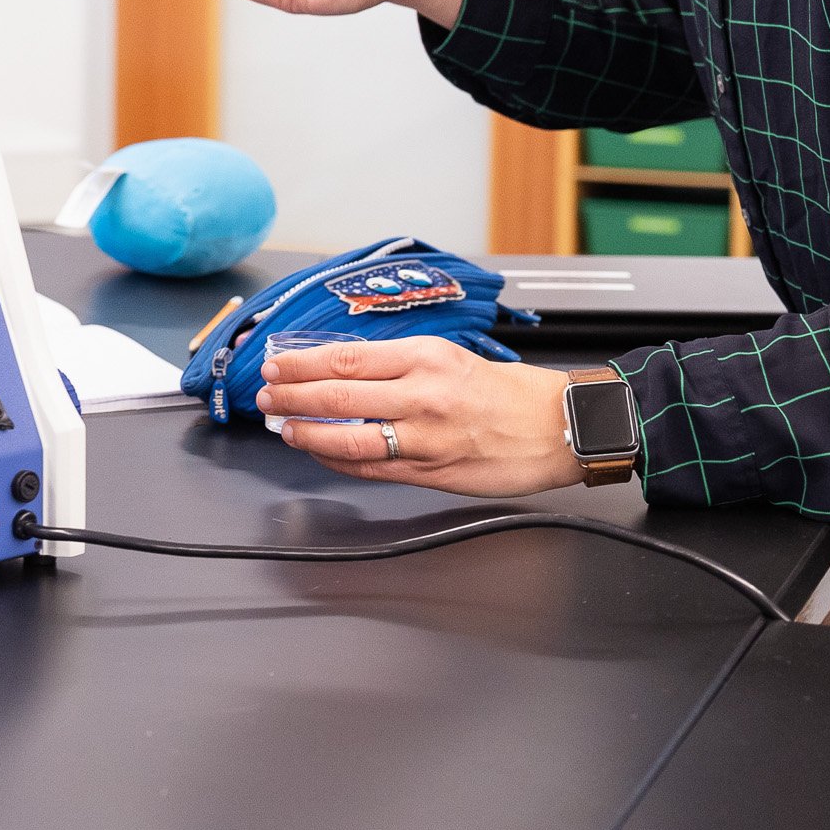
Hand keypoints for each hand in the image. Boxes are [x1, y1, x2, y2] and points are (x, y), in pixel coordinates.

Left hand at [260, 337, 584, 496]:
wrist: (562, 427)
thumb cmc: (512, 391)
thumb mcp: (452, 357)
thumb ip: (398, 363)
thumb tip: (340, 367)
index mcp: (425, 358)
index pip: (344, 359)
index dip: (299, 364)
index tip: (276, 364)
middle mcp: (421, 396)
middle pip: (335, 397)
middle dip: (290, 396)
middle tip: (267, 394)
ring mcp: (424, 439)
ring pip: (346, 439)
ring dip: (305, 432)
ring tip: (283, 426)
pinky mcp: (431, 472)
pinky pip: (371, 468)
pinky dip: (338, 461)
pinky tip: (320, 452)